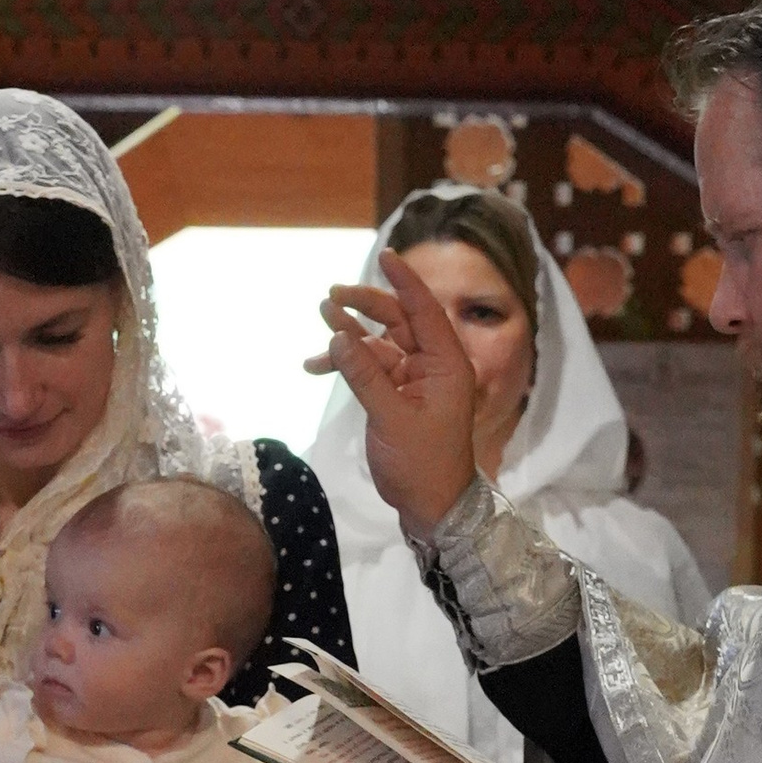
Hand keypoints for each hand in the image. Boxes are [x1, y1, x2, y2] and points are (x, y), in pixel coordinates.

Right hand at [308, 247, 483, 537]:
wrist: (433, 506)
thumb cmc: (423, 464)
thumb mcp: (391, 418)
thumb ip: (365, 376)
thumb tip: (337, 337)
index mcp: (446, 363)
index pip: (425, 310)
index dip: (405, 281)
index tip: (386, 256)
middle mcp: (432, 365)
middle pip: (398, 321)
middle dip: (365, 306)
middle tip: (332, 296)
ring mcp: (414, 380)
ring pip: (379, 344)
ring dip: (350, 334)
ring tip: (321, 319)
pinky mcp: (397, 397)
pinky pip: (369, 370)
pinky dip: (346, 365)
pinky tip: (315, 366)